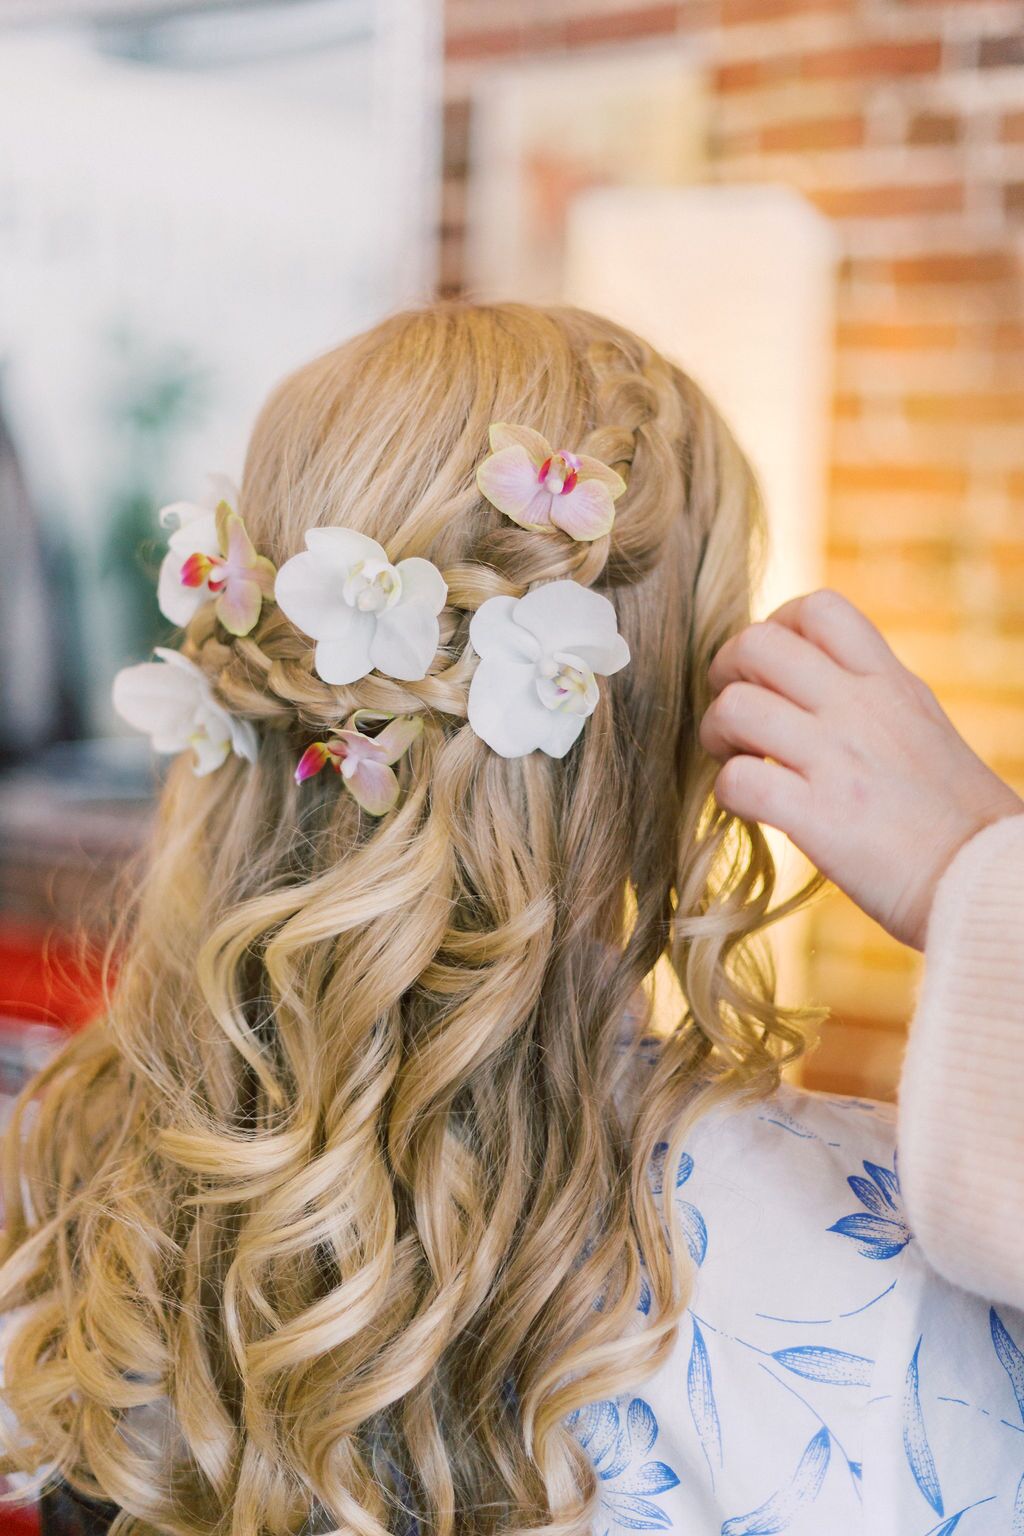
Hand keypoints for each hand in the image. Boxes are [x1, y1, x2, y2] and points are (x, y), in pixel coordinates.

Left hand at [698, 589, 1023, 950]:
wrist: (986, 879)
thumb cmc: (956, 816)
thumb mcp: (922, 726)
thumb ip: (872, 697)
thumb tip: (819, 680)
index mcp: (890, 683)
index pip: (819, 608)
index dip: (775, 627)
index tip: (769, 668)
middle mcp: (861, 709)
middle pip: (758, 644)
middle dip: (726, 673)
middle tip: (733, 712)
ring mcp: (837, 759)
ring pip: (737, 706)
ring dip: (717, 732)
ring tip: (730, 758)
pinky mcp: (819, 816)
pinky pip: (739, 781)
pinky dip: (728, 793)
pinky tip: (748, 807)